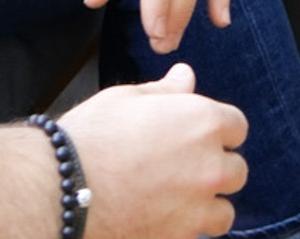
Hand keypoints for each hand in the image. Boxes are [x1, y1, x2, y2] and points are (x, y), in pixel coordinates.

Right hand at [61, 65, 247, 238]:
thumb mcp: (127, 99)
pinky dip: (188, 229)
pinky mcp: (180, 236)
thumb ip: (166, 91)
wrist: (62, 186)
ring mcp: (197, 205)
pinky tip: (165, 217)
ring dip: (208, 204)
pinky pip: (200, 235)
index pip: (237, 126)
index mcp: (202, 121)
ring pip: (225, 210)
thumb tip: (186, 76)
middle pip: (237, 169)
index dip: (217, 129)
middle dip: (215, 167)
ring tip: (178, 198)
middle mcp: (210, 164)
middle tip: (182, 167)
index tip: (196, 135)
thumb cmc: (92, 136)